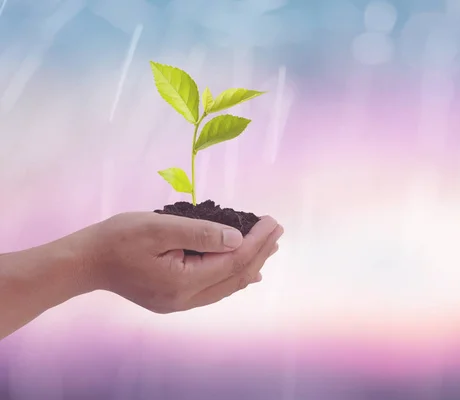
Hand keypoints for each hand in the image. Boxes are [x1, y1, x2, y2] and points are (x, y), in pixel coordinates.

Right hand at [78, 212, 282, 313]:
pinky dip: (233, 275)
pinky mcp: (174, 299)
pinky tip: (246, 271)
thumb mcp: (160, 227)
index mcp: (183, 281)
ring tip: (269, 246)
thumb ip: (201, 232)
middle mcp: (185, 298)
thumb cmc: (119, 238)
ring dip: (250, 263)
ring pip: (227, 285)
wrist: (86, 261)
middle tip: (278, 229)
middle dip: (260, 252)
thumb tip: (238, 239)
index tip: (272, 221)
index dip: (257, 241)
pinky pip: (214, 289)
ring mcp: (179, 302)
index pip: (233, 261)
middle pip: (235, 276)